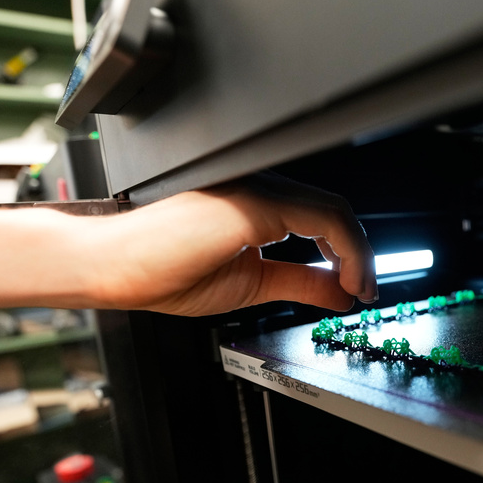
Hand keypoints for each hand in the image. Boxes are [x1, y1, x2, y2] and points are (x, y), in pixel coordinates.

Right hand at [86, 174, 377, 315]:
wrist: (114, 269)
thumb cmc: (161, 270)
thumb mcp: (252, 283)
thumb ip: (299, 282)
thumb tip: (339, 293)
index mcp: (256, 205)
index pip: (320, 217)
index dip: (350, 251)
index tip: (359, 285)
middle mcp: (260, 189)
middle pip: (333, 211)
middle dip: (361, 254)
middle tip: (368, 290)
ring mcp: (257, 191)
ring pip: (333, 211)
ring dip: (360, 253)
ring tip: (362, 288)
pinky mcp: (254, 203)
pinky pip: (321, 217)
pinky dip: (347, 249)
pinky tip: (347, 279)